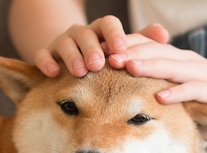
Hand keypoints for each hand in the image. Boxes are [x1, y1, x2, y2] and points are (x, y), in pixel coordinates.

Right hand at [35, 16, 168, 76]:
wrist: (74, 62)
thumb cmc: (106, 58)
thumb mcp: (123, 50)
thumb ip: (143, 42)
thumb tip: (164, 35)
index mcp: (102, 30)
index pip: (109, 24)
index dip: (114, 35)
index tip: (121, 48)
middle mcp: (82, 33)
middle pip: (86, 34)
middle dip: (92, 48)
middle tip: (100, 64)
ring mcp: (63, 43)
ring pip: (65, 43)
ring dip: (72, 57)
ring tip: (81, 72)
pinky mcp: (47, 55)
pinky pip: (43, 55)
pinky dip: (47, 62)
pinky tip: (54, 73)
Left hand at [112, 35, 206, 120]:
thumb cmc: (206, 92)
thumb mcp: (178, 83)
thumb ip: (156, 82)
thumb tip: (120, 87)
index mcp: (175, 57)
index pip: (145, 45)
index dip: (122, 46)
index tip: (98, 52)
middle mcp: (185, 60)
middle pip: (153, 51)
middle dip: (128, 52)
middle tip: (105, 56)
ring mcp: (199, 74)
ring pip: (170, 66)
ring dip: (148, 66)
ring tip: (127, 67)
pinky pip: (192, 90)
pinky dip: (176, 93)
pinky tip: (160, 97)